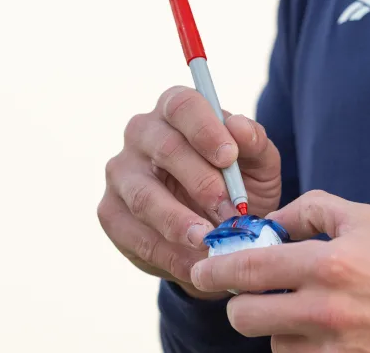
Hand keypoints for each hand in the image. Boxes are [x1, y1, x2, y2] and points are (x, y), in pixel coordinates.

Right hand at [98, 86, 281, 298]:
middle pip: (165, 149)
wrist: (219, 229)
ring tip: (208, 241)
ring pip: (144, 196)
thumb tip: (239, 128)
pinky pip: (134, 234)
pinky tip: (193, 264)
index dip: (205, 130)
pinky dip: (167, 252)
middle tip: (230, 212)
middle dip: (201, 183)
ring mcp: (121, 172)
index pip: (183, 105)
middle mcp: (142, 132)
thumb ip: (254, 144)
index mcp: (177, 110)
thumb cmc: (239, 183)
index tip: (229, 157)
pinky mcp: (110, 212)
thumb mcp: (259, 164)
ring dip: (179, 222)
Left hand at [190, 191, 369, 351]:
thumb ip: (311, 210)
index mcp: (329, 264)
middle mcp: (326, 311)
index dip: (216, 269)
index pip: (249, 269)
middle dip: (241, 302)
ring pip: (273, 343)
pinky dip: (303, 348)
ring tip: (310, 309)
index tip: (202, 268)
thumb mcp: (364, 218)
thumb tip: (270, 224)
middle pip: (245, 316)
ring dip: (279, 327)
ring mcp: (335, 350)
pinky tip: (326, 331)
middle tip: (255, 291)